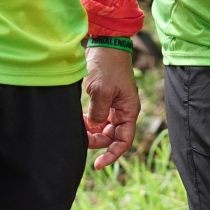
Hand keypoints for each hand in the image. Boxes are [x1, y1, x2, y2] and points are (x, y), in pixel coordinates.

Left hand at [83, 45, 138, 168]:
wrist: (104, 45)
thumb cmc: (107, 66)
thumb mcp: (101, 91)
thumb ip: (98, 113)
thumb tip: (94, 127)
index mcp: (129, 110)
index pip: (123, 140)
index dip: (111, 154)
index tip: (97, 164)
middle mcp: (124, 110)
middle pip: (113, 137)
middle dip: (97, 142)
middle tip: (81, 139)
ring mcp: (115, 105)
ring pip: (104, 129)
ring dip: (92, 132)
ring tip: (79, 128)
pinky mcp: (105, 100)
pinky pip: (98, 119)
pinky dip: (89, 123)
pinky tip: (80, 121)